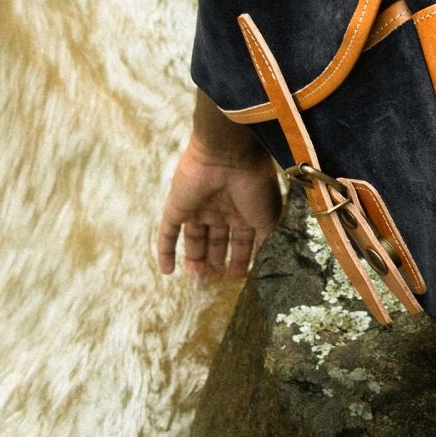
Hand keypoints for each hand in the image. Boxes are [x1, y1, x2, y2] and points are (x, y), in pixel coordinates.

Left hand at [157, 89, 280, 276]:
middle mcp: (222, 210)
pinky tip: (167, 272)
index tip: (238, 280)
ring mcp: (198, 208)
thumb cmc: (255, 184)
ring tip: (198, 280)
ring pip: (194, 240)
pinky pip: (167, 234)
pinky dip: (166, 252)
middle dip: (217, 261)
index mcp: (244, 210)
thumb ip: (266, 239)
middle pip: (217, 241)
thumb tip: (266, 262)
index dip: (239, 260)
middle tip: (216, 282)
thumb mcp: (269, 216)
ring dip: (195, 260)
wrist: (229, 154)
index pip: (240, 241)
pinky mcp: (176, 208)